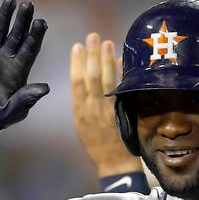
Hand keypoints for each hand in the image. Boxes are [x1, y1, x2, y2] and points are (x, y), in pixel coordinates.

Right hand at [0, 0, 48, 139]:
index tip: (41, 22)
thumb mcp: (12, 111)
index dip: (36, 35)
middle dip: (22, 20)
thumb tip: (45, 88)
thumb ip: (26, 98)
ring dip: (4, 15)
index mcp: (18, 71)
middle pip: (16, 35)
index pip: (30, 49)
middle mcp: (5, 59)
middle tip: (29, 4)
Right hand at [71, 33, 139, 176]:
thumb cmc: (97, 144)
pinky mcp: (122, 113)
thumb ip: (83, 103)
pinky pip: (122, 90)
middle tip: (93, 36)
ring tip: (107, 42)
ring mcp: (108, 110)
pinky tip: (122, 60)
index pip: (76, 82)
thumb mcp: (82, 125)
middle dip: (92, 55)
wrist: (114, 163)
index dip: (76, 63)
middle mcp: (93, 109)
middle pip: (91, 77)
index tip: (77, 46)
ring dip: (107, 60)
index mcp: (79, 112)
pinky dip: (121, 74)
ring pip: (106, 81)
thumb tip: (84, 80)